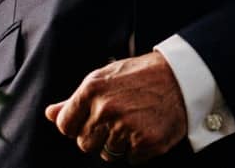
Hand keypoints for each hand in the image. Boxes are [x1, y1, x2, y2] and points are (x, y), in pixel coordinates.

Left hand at [44, 52, 188, 163]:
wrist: (184, 76)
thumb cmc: (142, 75)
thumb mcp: (106, 78)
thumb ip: (76, 99)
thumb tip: (50, 113)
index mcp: (92, 90)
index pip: (65, 126)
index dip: (79, 125)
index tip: (95, 118)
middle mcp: (106, 109)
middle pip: (84, 144)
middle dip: (100, 136)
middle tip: (121, 117)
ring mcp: (126, 127)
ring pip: (107, 154)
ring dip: (120, 143)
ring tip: (137, 120)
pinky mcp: (145, 142)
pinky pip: (132, 159)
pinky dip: (140, 149)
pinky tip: (149, 128)